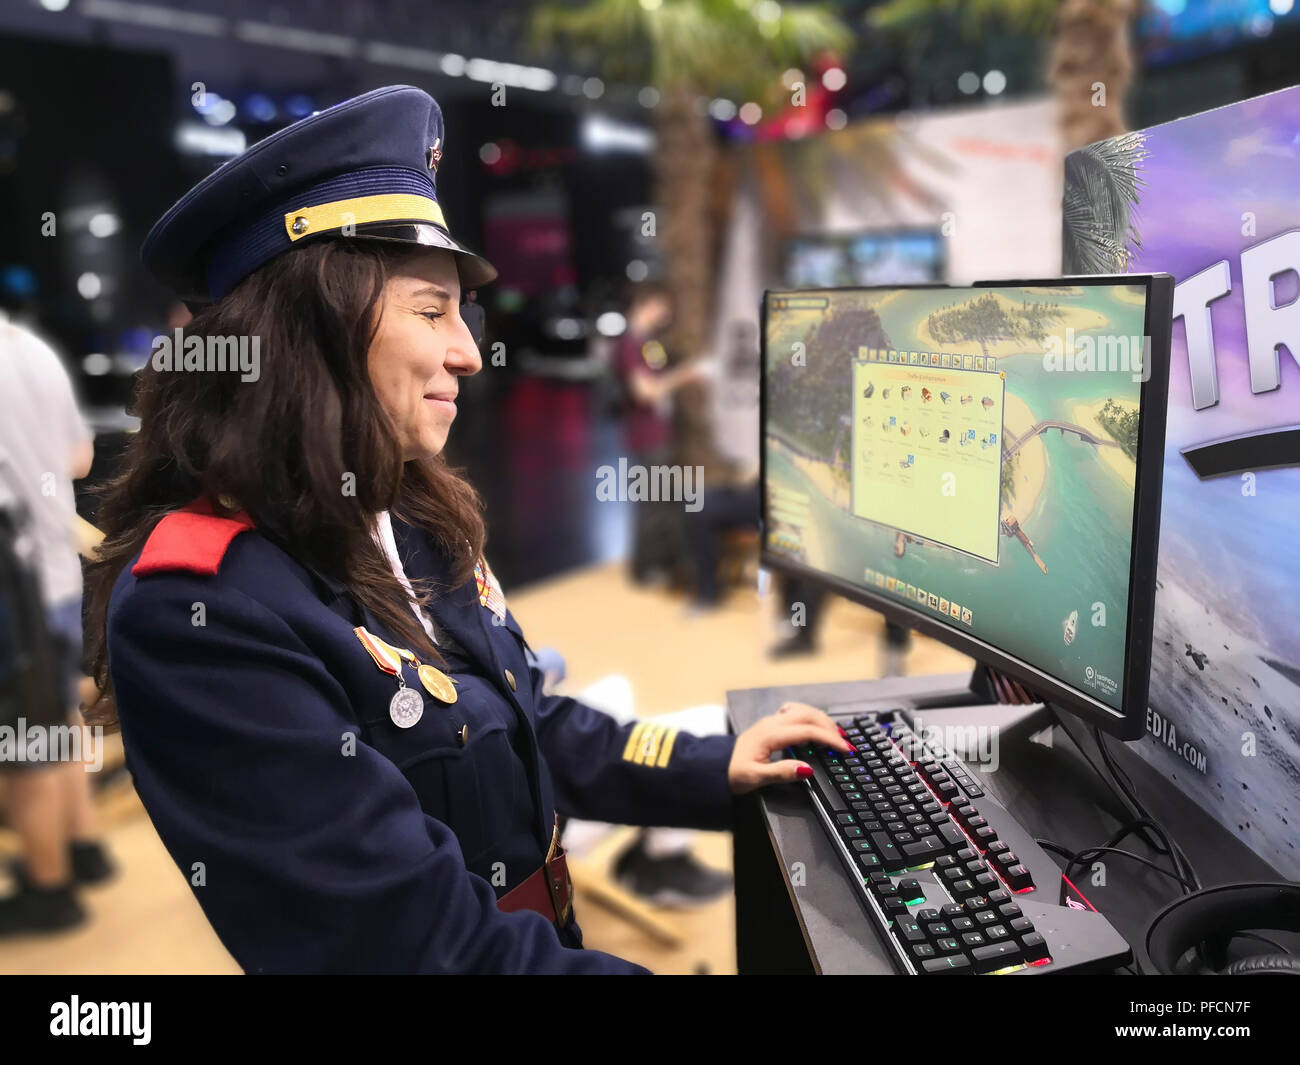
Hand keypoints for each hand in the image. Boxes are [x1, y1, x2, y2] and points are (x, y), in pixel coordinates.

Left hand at [727, 701, 852, 794]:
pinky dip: (810, 718)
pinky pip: (795, 713)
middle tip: (845, 742)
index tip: (845, 748)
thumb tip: (807, 769)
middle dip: (830, 727)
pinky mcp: (770, 724)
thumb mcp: (756, 778)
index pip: (807, 731)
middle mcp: (772, 723)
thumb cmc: (733, 774)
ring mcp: (770, 721)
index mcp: (770, 735)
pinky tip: (814, 727)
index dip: (829, 739)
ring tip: (835, 734)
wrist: (715, 767)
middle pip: (808, 715)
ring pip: (802, 710)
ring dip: (821, 719)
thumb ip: (782, 773)